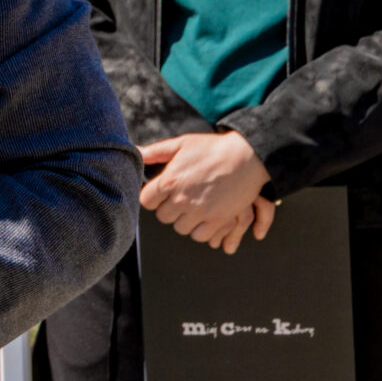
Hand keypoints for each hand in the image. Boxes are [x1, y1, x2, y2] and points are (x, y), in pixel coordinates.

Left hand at [139, 132, 273, 252]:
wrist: (247, 156)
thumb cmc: (212, 148)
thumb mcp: (181, 144)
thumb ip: (155, 152)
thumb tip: (135, 151)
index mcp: (170, 181)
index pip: (146, 201)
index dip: (152, 197)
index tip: (161, 194)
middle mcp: (182, 199)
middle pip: (163, 217)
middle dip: (168, 209)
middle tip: (179, 200)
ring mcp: (200, 211)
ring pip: (180, 228)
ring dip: (184, 220)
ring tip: (193, 207)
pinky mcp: (218, 220)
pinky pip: (199, 236)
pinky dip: (200, 229)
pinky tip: (204, 217)